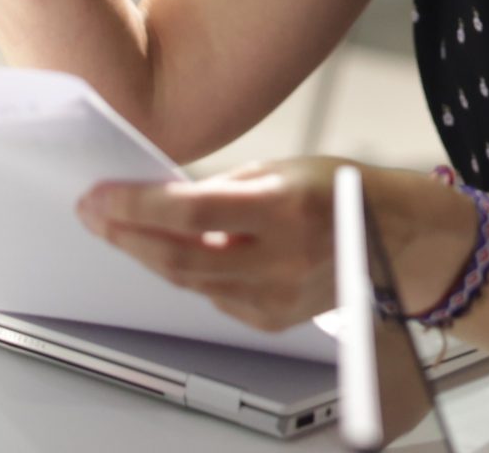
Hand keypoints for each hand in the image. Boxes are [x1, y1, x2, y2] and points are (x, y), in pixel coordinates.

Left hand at [80, 158, 348, 332]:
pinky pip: (214, 296)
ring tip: (122, 228)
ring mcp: (277, 295)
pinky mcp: (273, 319)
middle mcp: (282, 258)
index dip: (135, 205)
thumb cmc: (340, 191)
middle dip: (125, 236)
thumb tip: (160, 199)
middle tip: (94, 215)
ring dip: (149, 254)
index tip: (99, 196)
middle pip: (179, 258)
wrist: (394, 238)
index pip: (190, 211)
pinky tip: (180, 250)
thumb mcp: (282, 169)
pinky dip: (192, 272)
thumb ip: (223, 188)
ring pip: (189, 282)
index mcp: (285, 207)